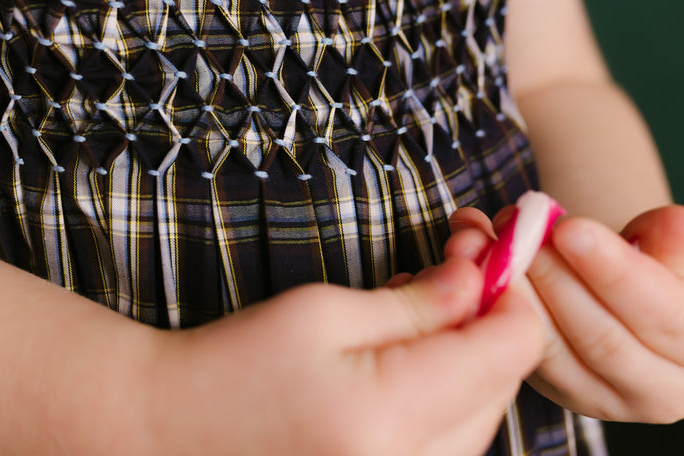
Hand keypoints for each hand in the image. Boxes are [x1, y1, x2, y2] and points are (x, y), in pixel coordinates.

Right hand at [142, 257, 546, 455]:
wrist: (172, 431)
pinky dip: (448, 394)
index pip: (509, 350)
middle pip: (504, 383)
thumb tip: (484, 279)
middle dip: (490, 315)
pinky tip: (408, 357)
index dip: (511, 290)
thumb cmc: (234, 364)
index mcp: (389, 415)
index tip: (489, 248)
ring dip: (470, 355)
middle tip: (456, 255)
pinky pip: (452, 442)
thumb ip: (418, 302)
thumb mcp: (324, 312)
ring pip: (485, 414)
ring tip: (417, 305)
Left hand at [446, 204, 683, 422]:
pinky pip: (518, 354)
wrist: (632, 288)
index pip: (661, 312)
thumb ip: (678, 237)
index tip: (569, 228)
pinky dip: (490, 305)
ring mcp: (606, 400)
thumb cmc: (667, 259)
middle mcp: (666, 390)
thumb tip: (672, 230)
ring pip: (551, 350)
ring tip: (489, 237)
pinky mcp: (557, 393)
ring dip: (512, 290)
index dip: (613, 270)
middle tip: (517, 225)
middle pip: (599, 337)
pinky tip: (473, 257)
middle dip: (551, 275)